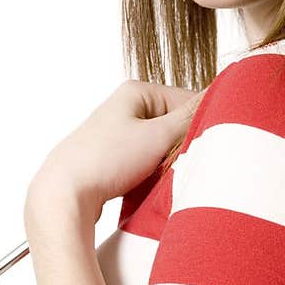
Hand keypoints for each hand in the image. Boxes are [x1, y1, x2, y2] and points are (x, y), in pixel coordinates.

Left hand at [24, 78, 207, 226]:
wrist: (64, 193)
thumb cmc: (105, 160)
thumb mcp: (157, 136)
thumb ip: (190, 117)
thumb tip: (219, 96)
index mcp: (137, 91)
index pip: (188, 101)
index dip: (203, 124)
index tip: (212, 145)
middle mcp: (128, 107)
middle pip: (176, 124)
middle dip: (184, 144)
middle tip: (186, 163)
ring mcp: (120, 131)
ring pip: (163, 144)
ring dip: (171, 160)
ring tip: (165, 174)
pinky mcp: (116, 155)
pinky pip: (149, 159)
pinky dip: (156, 170)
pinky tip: (153, 182)